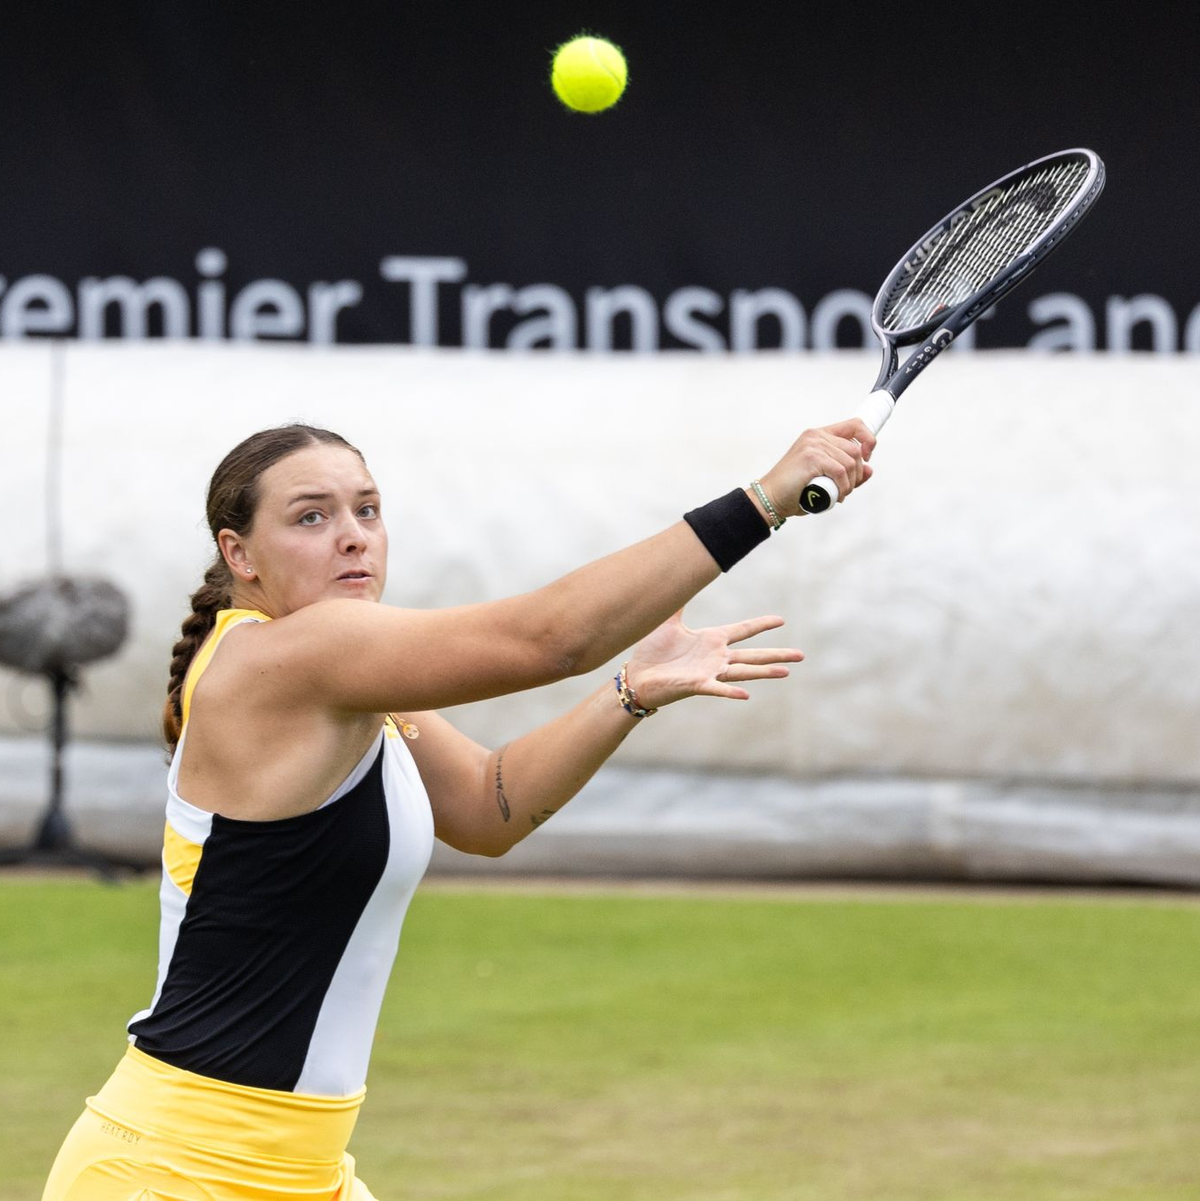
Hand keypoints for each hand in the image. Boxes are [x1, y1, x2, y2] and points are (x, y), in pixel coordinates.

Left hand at [622, 611, 802, 709]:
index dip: (761, 624)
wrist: (637, 675)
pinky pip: (717, 688)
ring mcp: (709, 672)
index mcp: (711, 640)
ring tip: (786, 672)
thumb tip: (675, 575)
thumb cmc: (652, 651)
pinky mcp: (697, 685)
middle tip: (801, 655)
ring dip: (764, 672)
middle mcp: (716, 657)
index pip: (743, 630)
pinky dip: (730, 691)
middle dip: (777, 654)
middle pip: (752, 654)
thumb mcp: (667, 622)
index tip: (781, 620)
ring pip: (742, 671)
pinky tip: (746, 694)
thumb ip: (676, 603)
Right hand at [757, 418, 875, 518]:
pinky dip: (843, 487)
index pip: (854, 425)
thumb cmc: (794, 490)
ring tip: (839, 494)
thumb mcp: (825, 478)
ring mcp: (813, 445)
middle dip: (857, 473)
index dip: (868, 439)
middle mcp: (816, 436)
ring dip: (850, 483)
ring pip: (850, 462)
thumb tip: (870, 470)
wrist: (771, 498)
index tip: (868, 456)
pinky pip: (841, 471)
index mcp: (818, 435)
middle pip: (855, 449)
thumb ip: (847, 473)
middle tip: (846, 488)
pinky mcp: (811, 457)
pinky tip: (837, 495)